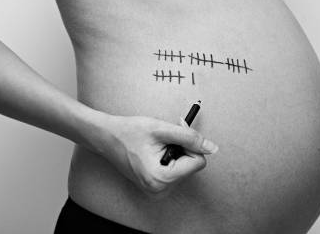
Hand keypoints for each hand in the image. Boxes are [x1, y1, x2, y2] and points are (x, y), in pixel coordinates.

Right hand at [99, 114, 218, 199]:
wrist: (107, 138)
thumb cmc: (130, 131)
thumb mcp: (162, 129)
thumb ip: (189, 137)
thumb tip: (212, 148)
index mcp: (162, 178)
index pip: (198, 162)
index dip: (190, 145)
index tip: (174, 135)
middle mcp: (160, 190)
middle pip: (191, 166)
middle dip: (182, 149)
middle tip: (163, 138)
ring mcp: (157, 191)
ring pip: (184, 168)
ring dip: (175, 153)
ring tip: (156, 145)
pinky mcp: (155, 187)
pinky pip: (175, 171)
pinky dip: (169, 159)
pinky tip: (154, 152)